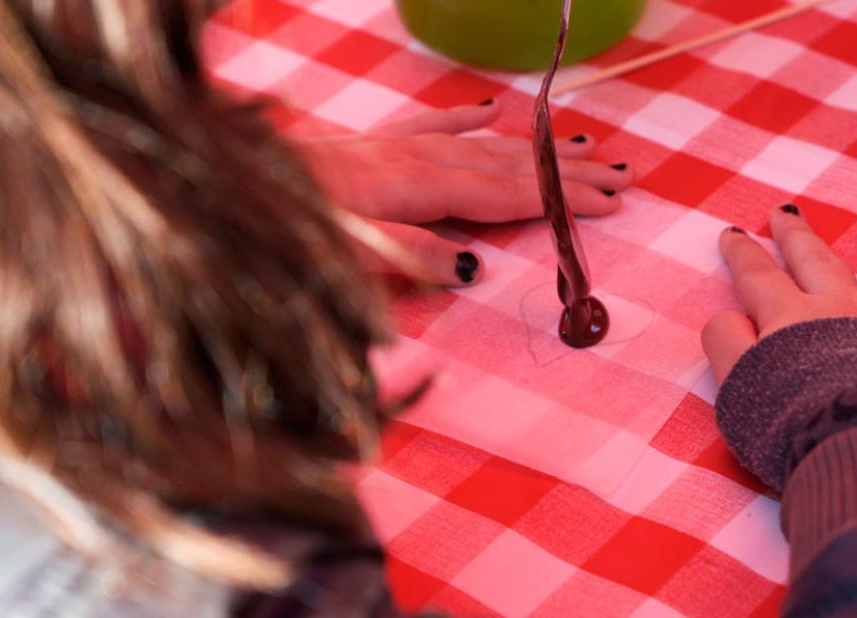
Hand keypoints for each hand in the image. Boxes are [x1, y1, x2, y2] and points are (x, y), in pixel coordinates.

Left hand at [302, 100, 632, 286]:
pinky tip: (494, 109)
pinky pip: (435, 125)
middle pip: (507, 166)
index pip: (504, 195)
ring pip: (483, 145)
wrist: (234, 179)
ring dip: (535, 149)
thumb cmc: (289, 226)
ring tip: (585, 148)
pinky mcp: (376, 144)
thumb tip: (475, 269)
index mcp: (416, 188)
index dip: (558, 201)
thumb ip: (412, 258)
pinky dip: (469, 118)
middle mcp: (416, 160)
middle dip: (567, 173)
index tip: (609, 205)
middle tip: (623, 177)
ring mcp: (397, 147)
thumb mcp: (347, 253)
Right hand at [702, 205, 856, 381]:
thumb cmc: (798, 427)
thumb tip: (725, 317)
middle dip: (798, 237)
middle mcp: (847, 309)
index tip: (732, 234)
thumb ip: (728, 348)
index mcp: (791, 320)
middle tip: (785, 213)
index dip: (743, 255)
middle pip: (818, 262)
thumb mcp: (741, 390)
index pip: (758, 278)